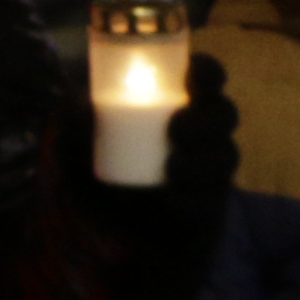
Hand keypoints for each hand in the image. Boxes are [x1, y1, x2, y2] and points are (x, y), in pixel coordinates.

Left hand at [78, 58, 238, 241]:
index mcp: (180, 105)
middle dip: (206, 120)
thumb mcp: (78, 142)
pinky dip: (193, 202)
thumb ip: (74, 122)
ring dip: (201, 162)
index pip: (207, 80)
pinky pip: (211, 206)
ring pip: (225, 158)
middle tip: (177, 127)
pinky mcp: (208, 211)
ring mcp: (210, 173)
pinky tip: (174, 201)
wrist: (109, 228)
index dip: (207, 71)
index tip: (192, 71)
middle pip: (224, 115)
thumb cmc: (102, 168)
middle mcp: (203, 135)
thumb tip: (82, 106)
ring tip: (172, 168)